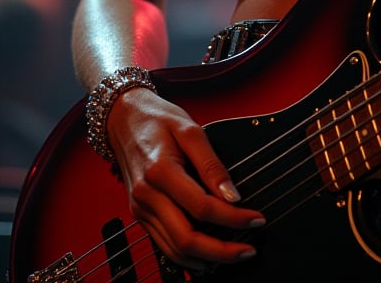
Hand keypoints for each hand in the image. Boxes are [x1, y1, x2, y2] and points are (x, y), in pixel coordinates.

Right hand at [107, 87, 264, 270]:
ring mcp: (141, 209)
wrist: (123, 121)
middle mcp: (147, 195)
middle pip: (186, 239)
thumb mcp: (190, 130)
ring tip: (234, 254)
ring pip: (174, 249)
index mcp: (161, 171)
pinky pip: (163, 245)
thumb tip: (232, 195)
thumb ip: (211, 164)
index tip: (256, 219)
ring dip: (206, 259)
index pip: (202, 207)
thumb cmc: (158, 121)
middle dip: (222, 251)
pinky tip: (207, 255)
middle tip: (248, 250)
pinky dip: (187, 256)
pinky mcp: (140, 215)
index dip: (233, 218)